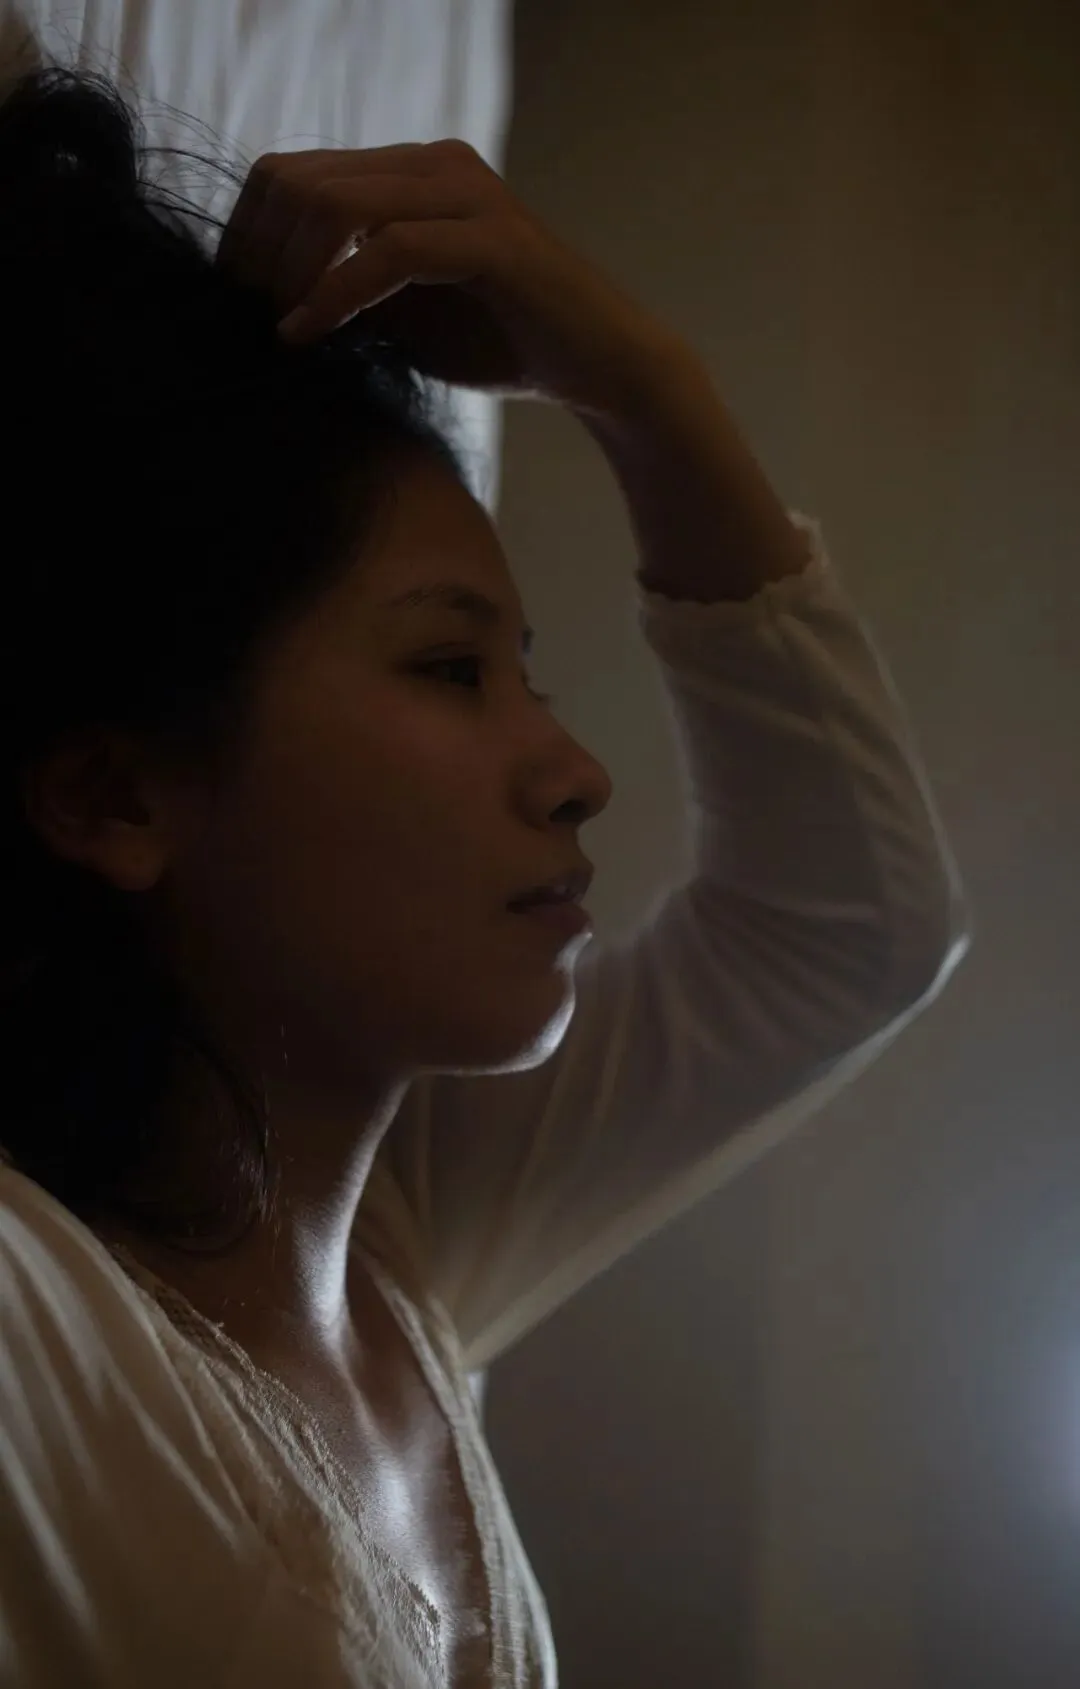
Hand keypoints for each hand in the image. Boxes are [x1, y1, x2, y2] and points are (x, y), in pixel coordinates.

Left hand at [216, 139, 686, 418]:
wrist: (598, 368)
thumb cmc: (502, 345)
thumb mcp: (402, 315)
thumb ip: (346, 289)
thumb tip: (263, 302)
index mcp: (410, 172)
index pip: (291, 172)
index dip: (245, 233)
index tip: (231, 300)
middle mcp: (436, 163)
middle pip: (298, 177)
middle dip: (256, 252)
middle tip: (242, 317)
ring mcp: (467, 194)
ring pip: (336, 203)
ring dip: (290, 271)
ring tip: (275, 328)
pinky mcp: (493, 239)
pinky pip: (388, 251)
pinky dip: (335, 294)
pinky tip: (309, 335)